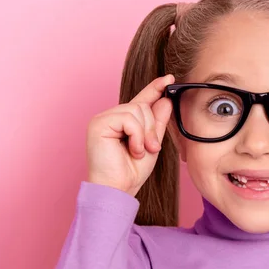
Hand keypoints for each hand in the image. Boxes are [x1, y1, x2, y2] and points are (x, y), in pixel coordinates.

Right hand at [86, 75, 174, 196]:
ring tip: (140, 152)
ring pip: (137, 110)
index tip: (170, 78)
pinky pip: (129, 118)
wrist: (118, 190)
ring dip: (145, 134)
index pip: (141, 100)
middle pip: (142, 106)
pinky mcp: (98, 124)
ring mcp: (103, 119)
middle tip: (151, 148)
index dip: (155, 88)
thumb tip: (165, 100)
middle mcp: (111, 117)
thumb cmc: (131, 172)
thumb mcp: (151, 144)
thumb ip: (157, 123)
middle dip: (152, 128)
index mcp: (123, 122)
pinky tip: (132, 150)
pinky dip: (136, 136)